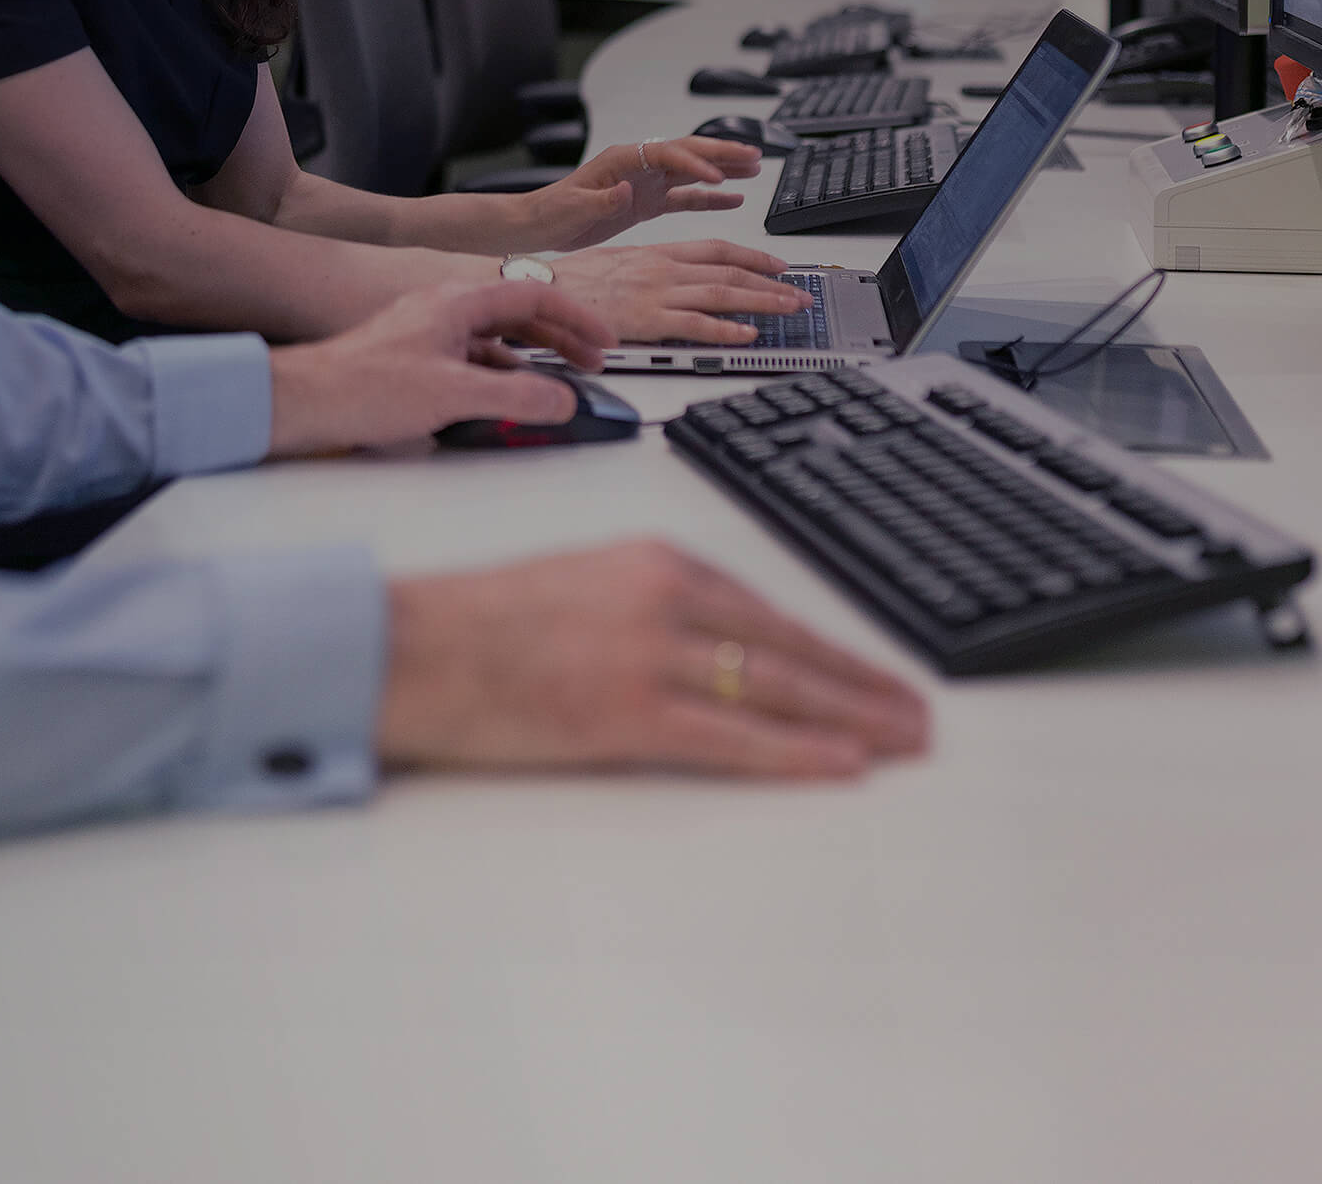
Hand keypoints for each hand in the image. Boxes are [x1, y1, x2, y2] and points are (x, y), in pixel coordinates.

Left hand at [267, 281, 616, 456]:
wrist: (303, 400)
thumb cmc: (361, 385)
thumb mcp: (452, 393)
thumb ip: (514, 397)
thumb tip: (560, 400)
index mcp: (458, 302)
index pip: (534, 295)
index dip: (577, 316)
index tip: (604, 338)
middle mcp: (444, 309)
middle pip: (519, 315)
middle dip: (561, 338)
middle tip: (592, 361)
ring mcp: (429, 333)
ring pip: (496, 338)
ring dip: (532, 358)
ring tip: (559, 381)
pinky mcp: (415, 358)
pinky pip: (472, 359)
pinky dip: (500, 373)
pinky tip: (506, 396)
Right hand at [376, 539, 931, 776]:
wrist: (404, 646)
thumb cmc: (473, 623)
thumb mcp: (576, 583)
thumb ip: (646, 604)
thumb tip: (710, 648)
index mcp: (650, 559)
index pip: (765, 607)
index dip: (830, 646)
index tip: (872, 672)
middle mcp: (661, 595)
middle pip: (788, 644)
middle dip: (862, 682)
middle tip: (917, 712)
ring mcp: (647, 653)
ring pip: (776, 686)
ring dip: (852, 716)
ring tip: (902, 740)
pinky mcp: (625, 711)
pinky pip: (731, 735)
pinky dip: (796, 751)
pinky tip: (842, 763)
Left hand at [526, 137, 765, 248]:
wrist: (540, 225)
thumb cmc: (552, 212)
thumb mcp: (575, 207)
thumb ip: (603, 199)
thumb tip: (627, 189)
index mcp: (622, 160)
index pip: (668, 154)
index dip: (694, 164)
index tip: (718, 177)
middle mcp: (638, 166)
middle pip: (688, 153)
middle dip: (722, 153)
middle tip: (754, 156)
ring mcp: (646, 183)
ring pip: (693, 171)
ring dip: (724, 169)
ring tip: (756, 169)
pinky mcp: (648, 202)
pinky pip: (686, 197)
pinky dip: (710, 198)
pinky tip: (734, 199)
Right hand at [536, 240, 803, 344]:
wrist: (537, 287)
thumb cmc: (567, 280)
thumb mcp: (613, 263)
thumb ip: (645, 269)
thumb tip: (665, 280)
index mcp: (656, 254)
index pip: (717, 250)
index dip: (753, 257)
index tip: (778, 266)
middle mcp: (663, 269)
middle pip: (729, 272)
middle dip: (771, 282)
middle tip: (800, 293)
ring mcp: (657, 293)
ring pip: (723, 294)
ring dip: (763, 302)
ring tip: (790, 310)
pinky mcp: (647, 320)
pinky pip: (696, 325)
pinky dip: (726, 330)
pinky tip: (748, 336)